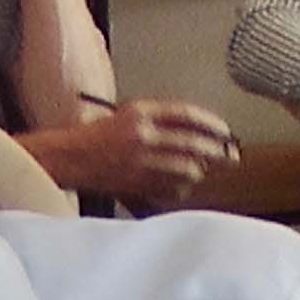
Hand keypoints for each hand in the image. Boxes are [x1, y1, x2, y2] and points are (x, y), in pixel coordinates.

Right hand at [25, 99, 241, 202]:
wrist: (70, 157)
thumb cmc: (98, 136)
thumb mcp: (128, 115)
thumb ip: (161, 120)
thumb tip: (198, 132)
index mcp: (139, 111)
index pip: (187, 115)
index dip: (212, 124)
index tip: (225, 131)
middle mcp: (142, 134)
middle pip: (194, 144)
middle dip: (217, 152)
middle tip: (229, 157)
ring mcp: (141, 161)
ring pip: (188, 169)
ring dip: (199, 171)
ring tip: (200, 170)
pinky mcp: (138, 183)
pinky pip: (173, 188)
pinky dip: (182, 188)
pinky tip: (179, 184)